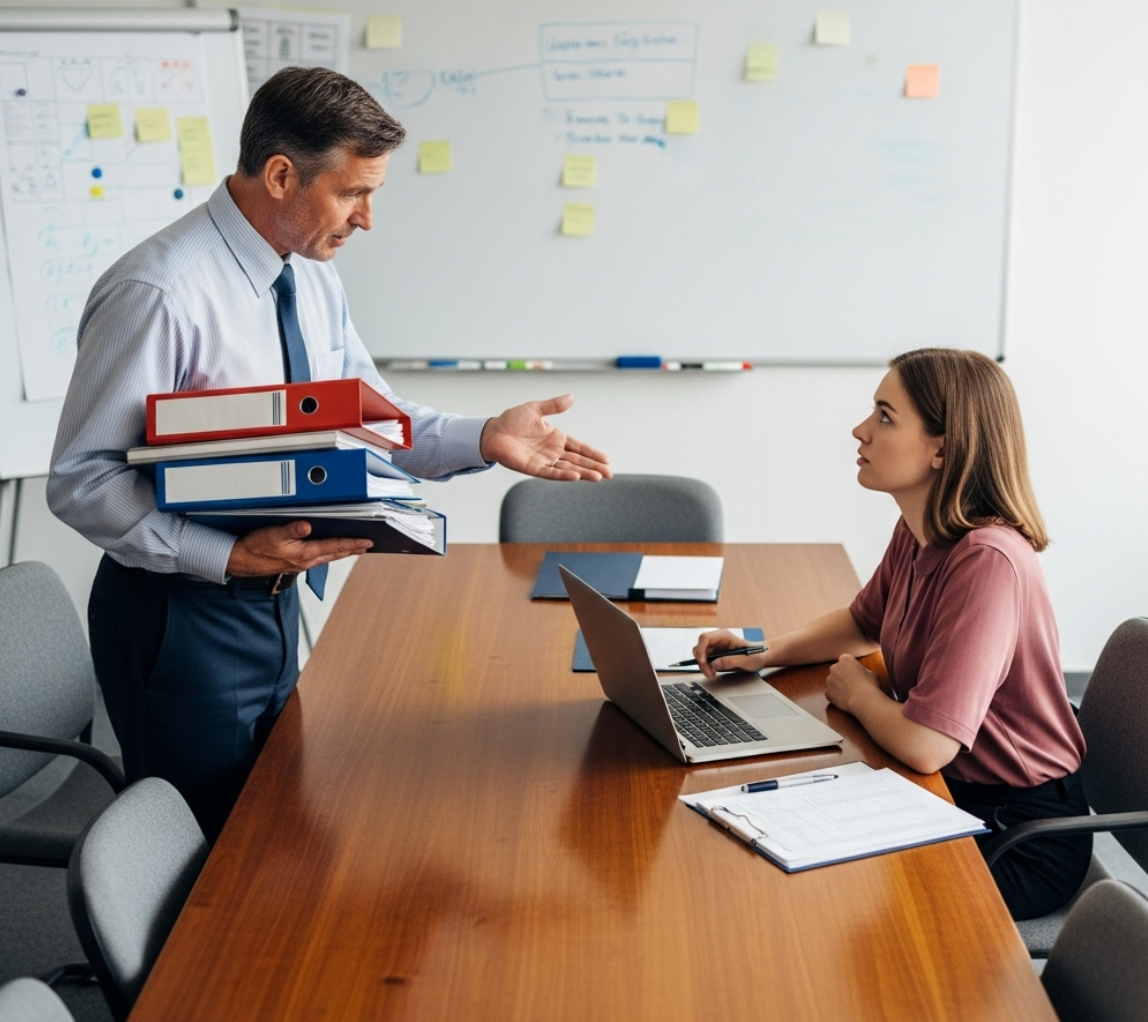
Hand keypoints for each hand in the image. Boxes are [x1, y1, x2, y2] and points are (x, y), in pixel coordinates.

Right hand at [225, 521, 372, 576]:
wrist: (240, 561)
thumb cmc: (256, 548)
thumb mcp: (274, 534)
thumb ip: (292, 529)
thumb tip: (308, 525)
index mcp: (305, 554)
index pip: (335, 547)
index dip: (353, 544)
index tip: (367, 542)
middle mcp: (305, 561)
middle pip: (335, 554)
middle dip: (352, 549)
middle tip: (366, 546)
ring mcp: (300, 564)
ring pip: (327, 557)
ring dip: (341, 552)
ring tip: (352, 548)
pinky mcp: (293, 563)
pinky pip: (317, 558)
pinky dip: (327, 553)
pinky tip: (327, 551)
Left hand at [479, 394, 611, 480]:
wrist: (492, 432)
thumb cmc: (512, 420)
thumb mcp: (536, 409)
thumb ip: (554, 406)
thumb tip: (572, 397)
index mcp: (556, 437)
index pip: (579, 447)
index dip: (592, 453)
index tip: (607, 460)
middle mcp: (552, 451)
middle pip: (578, 460)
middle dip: (594, 466)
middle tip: (610, 473)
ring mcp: (544, 460)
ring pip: (568, 468)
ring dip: (583, 472)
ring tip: (598, 477)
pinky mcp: (533, 468)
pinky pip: (551, 473)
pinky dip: (563, 475)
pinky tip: (576, 476)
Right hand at [693, 629, 769, 680]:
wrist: (760, 657)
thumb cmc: (756, 655)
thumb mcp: (747, 660)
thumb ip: (731, 661)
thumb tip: (714, 663)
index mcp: (724, 635)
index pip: (705, 638)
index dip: (701, 650)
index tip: (704, 662)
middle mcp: (717, 639)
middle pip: (700, 647)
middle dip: (701, 661)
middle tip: (709, 673)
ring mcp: (715, 646)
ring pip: (700, 654)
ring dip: (703, 666)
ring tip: (712, 675)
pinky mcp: (715, 653)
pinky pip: (705, 659)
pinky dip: (706, 667)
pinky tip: (713, 673)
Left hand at [824, 654, 880, 714]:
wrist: (863, 700)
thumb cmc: (870, 685)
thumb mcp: (871, 673)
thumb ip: (862, 670)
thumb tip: (861, 673)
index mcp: (845, 659)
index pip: (845, 660)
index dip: (851, 667)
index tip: (856, 673)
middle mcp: (834, 667)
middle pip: (837, 670)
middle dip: (842, 675)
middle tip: (852, 683)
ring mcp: (829, 680)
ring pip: (832, 681)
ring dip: (838, 685)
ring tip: (849, 693)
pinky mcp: (827, 692)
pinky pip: (831, 693)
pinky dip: (836, 696)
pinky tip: (845, 700)